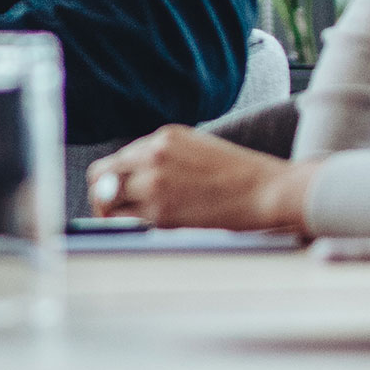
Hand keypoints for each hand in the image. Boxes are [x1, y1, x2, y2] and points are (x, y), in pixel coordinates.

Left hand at [87, 126, 317, 233]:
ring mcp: (153, 183)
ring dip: (111, 213)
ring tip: (123, 225)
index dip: (112, 180)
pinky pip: (129, 221)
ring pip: (107, 200)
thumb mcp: (197, 149)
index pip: (117, 160)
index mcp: (162, 138)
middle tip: (109, 212)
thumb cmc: (241, 175)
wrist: (268, 191)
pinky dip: (130, 226)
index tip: (116, 194)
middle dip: (101, 195)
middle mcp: (152, 156)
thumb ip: (164, 158)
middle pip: (100, 177)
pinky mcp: (161, 212)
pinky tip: (143, 231)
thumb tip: (135, 178)